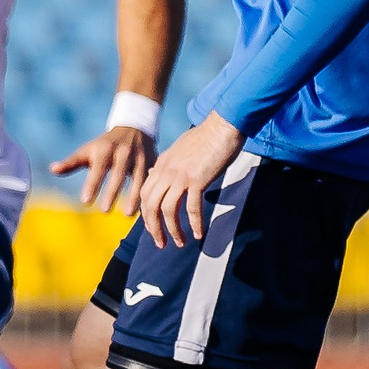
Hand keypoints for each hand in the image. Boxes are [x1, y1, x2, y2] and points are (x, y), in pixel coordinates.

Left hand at [50, 125, 154, 214]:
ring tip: (128, 215)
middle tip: (104, 211)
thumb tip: (53, 169)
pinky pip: (150, 180)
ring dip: (134, 196)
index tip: (85, 201)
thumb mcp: (88, 150)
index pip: (98, 168)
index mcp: (106, 149)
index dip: (92, 184)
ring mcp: (140, 157)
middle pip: (118, 174)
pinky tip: (145, 210)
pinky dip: (148, 194)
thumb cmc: (105, 145)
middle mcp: (124, 152)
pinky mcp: (153, 162)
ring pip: (138, 178)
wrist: (135, 127)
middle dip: (112, 192)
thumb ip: (72, 162)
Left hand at [137, 114, 244, 249]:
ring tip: (180, 242)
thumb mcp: (178, 150)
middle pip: (150, 205)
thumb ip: (165, 164)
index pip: (145, 194)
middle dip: (153, 228)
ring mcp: (180, 175)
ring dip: (173, 230)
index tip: (154, 228)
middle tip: (161, 243)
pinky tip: (199, 233)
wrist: (222, 125)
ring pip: (168, 210)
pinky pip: (192, 208)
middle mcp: (166, 171)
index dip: (147, 215)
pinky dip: (194, 224)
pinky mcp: (197, 179)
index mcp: (161, 165)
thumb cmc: (205, 137)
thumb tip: (153, 174)